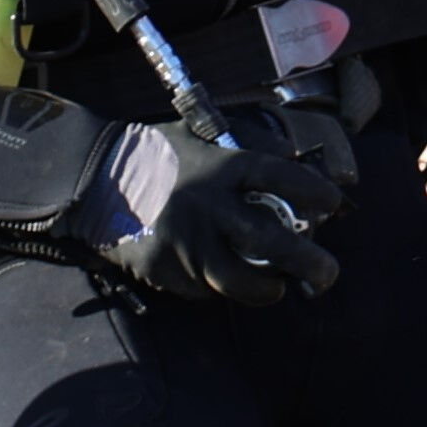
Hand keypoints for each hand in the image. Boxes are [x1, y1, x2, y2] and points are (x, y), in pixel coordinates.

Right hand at [83, 108, 343, 310]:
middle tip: (328, 274)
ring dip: (266, 288)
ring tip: (276, 286)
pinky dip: (218, 286)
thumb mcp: (200, 138)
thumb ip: (245, 152)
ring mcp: (185, 241)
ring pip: (240, 280)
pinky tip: (217, 273)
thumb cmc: (155, 156)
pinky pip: (204, 288)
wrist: (91, 179)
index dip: (314, 193)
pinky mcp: (165, 268)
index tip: (334, 205)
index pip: (281, 179)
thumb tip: (293, 164)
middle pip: (271, 242)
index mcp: (220, 167)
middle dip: (308, 262)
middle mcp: (207, 205)